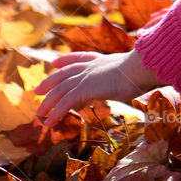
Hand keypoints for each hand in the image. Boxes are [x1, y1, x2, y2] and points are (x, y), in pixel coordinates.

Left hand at [33, 49, 161, 126]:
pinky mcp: (85, 88)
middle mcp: (92, 66)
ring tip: (40, 114)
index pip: (80, 57)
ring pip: (61, 89)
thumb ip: (128, 76)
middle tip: (37, 89)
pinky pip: (65, 102)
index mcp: (103, 60)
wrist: (140, 68)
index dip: (67, 59)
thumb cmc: (143, 70)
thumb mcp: (133, 72)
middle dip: (50, 80)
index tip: (55, 61)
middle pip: (65, 72)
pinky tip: (50, 122)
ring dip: (49, 102)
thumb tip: (137, 79)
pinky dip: (56, 112)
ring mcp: (87, 76)